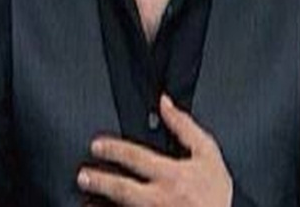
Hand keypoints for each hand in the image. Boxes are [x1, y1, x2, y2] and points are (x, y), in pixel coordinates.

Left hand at [77, 94, 232, 206]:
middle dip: (100, 181)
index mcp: (173, 175)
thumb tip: (163, 102)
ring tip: (84, 200)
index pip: (136, 158)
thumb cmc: (217, 190)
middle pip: (123, 190)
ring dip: (101, 206)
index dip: (113, 150)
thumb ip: (184, 126)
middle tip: (82, 174)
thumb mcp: (208, 152)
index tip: (95, 145)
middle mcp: (161, 199)